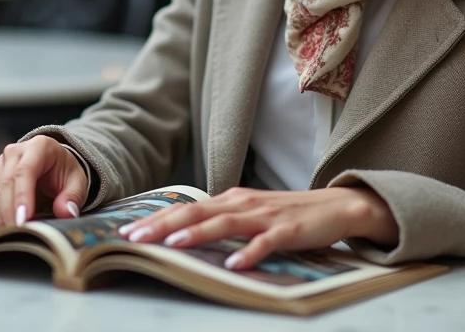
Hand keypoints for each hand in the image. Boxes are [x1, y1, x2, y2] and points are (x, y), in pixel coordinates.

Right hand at [0, 136, 87, 225]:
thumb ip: (72, 197)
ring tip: (19, 227)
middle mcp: (15, 151)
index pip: (25, 171)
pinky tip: (9, 218)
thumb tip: (66, 212)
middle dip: (10, 211)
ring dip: (2, 213)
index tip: (23, 219)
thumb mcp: (77, 183)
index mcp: (38, 147)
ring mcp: (0, 162)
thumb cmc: (63, 172)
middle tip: (19, 232)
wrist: (52, 164)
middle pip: (6, 183)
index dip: (22, 197)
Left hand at [114, 186, 396, 269]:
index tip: (127, 231)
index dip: (156, 219)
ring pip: (224, 223)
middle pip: (196, 213)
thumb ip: (221, 220)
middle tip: (134, 239)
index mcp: (231, 199)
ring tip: (172, 246)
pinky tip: (234, 264)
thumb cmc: (289, 214)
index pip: (186, 208)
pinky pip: (265, 243)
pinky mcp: (288, 230)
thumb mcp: (250, 214)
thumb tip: (185, 232)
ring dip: (197, 235)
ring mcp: (265, 216)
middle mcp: (243, 203)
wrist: (337, 206)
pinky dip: (249, 253)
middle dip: (163, 225)